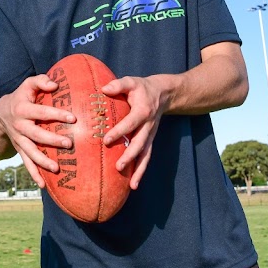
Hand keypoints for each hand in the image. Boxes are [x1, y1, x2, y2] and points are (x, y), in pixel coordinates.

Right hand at [0, 75, 73, 188]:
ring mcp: (19, 140)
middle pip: (37, 135)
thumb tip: (55, 84)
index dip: (57, 114)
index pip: (42, 112)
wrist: (0, 115)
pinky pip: (26, 163)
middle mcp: (20, 127)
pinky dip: (34, 174)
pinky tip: (43, 185)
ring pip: (30, 153)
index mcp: (23, 109)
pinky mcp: (20, 150)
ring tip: (57, 169)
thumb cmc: (21, 97)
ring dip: (43, 162)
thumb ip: (41, 81)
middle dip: (52, 140)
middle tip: (68, 143)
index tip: (73, 118)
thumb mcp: (27, 84)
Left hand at [101, 75, 171, 189]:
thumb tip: (103, 89)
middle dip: (130, 156)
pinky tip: (133, 184)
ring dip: (139, 170)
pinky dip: (141, 171)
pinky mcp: (150, 141)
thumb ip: (118, 85)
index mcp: (143, 111)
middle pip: (140, 144)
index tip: (107, 140)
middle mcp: (149, 126)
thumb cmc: (142, 88)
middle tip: (117, 166)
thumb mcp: (131, 82)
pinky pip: (146, 157)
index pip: (130, 123)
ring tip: (131, 185)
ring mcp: (151, 135)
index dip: (119, 132)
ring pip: (146, 155)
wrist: (163, 94)